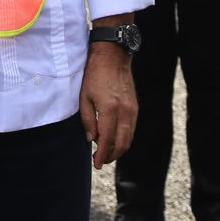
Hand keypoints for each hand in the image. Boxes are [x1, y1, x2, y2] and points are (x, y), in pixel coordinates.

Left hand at [79, 42, 136, 168]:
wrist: (113, 56)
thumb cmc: (94, 75)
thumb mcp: (84, 96)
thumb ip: (88, 120)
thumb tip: (91, 139)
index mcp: (109, 109)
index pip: (106, 140)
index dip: (102, 155)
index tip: (96, 164)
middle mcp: (124, 111)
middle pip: (121, 143)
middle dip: (111, 156)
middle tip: (100, 161)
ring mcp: (132, 109)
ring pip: (129, 138)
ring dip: (119, 149)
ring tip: (107, 153)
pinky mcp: (135, 106)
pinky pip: (132, 129)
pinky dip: (125, 139)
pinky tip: (115, 140)